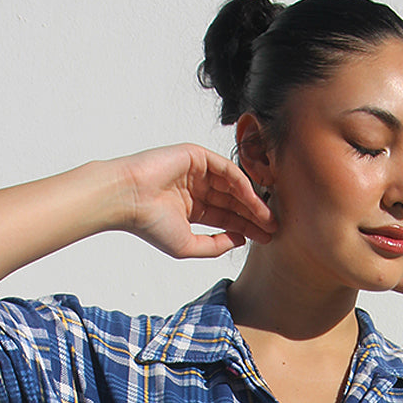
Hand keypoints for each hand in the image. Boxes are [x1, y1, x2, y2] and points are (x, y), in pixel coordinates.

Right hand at [118, 144, 275, 258]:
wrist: (127, 200)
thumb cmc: (149, 224)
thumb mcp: (187, 245)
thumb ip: (214, 245)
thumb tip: (240, 240)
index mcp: (192, 209)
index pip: (226, 217)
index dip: (247, 228)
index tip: (266, 239)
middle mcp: (196, 189)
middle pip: (233, 203)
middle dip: (254, 216)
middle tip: (275, 228)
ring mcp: (197, 172)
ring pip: (233, 187)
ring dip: (252, 202)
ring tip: (269, 218)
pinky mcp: (196, 156)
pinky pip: (226, 170)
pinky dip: (242, 184)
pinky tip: (255, 200)